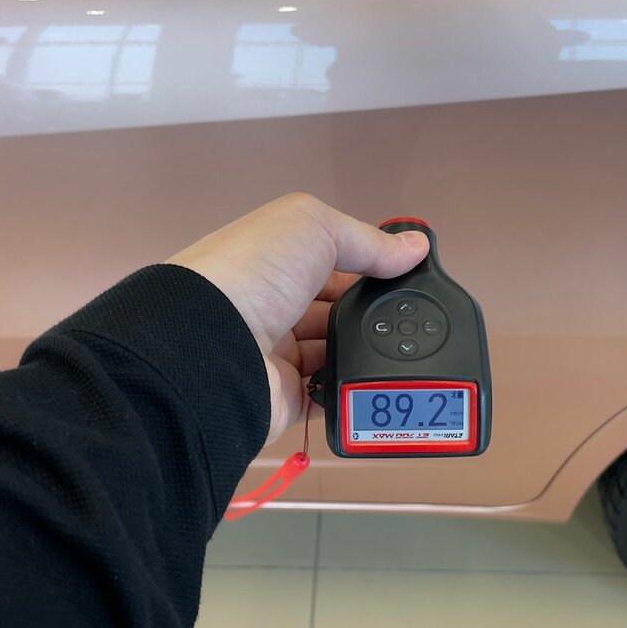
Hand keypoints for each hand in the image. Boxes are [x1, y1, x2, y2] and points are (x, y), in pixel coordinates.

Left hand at [167, 194, 429, 443]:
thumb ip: (367, 240)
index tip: (407, 278)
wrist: (210, 346)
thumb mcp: (313, 227)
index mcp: (274, 263)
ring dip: (364, 352)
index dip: (368, 269)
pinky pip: (328, 397)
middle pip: (335, 314)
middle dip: (371, 315)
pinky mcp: (284, 400)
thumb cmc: (255, 272)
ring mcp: (277, 358)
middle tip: (412, 319)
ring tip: (401, 350)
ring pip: (335, 355)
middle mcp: (273, 309)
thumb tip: (416, 248)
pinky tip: (376, 382)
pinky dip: (351, 390)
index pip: (332, 266)